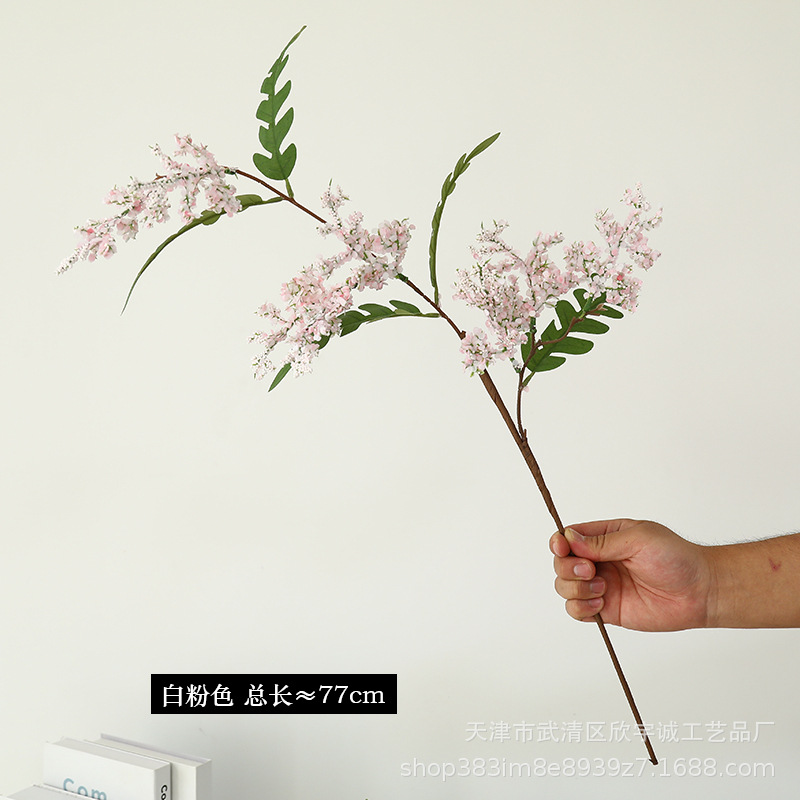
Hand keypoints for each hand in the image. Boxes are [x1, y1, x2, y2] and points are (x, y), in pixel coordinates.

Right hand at [550, 519, 712, 630]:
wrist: (699, 592)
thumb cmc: (676, 558)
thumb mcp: (639, 538)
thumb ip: (602, 541)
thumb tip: (569, 539)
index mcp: (604, 537)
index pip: (568, 537)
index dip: (559, 543)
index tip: (562, 548)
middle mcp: (599, 560)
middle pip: (561, 563)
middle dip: (568, 568)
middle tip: (590, 571)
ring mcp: (601, 585)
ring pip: (564, 586)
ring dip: (575, 588)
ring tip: (602, 588)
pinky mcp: (606, 609)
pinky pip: (576, 610)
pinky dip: (580, 607)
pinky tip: (601, 603)